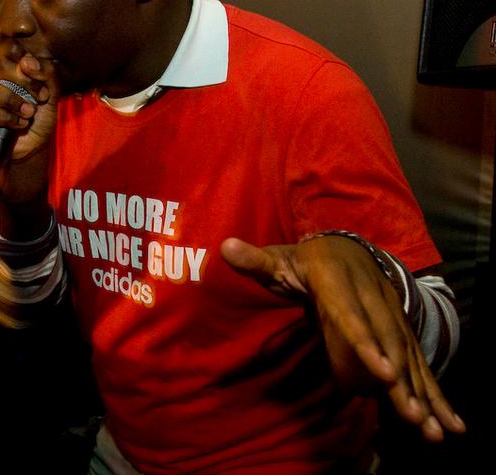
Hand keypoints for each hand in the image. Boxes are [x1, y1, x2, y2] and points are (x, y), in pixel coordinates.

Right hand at [0, 39, 59, 160]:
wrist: (33, 145)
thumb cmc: (38, 116)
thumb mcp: (51, 92)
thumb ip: (46, 72)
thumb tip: (27, 62)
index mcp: (3, 67)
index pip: (1, 47)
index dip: (15, 48)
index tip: (36, 69)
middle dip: (23, 82)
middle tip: (38, 97)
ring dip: (14, 102)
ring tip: (28, 113)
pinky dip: (6, 118)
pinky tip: (18, 124)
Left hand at [220, 235, 464, 441]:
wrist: (348, 247)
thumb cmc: (305, 260)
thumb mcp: (279, 260)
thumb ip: (255, 261)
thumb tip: (225, 247)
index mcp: (338, 280)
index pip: (351, 315)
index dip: (366, 343)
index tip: (381, 371)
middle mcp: (372, 296)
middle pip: (388, 341)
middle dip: (401, 379)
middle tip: (411, 414)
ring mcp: (390, 313)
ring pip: (408, 355)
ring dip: (421, 392)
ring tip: (432, 428)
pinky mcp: (401, 330)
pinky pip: (418, 362)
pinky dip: (435, 392)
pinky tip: (450, 424)